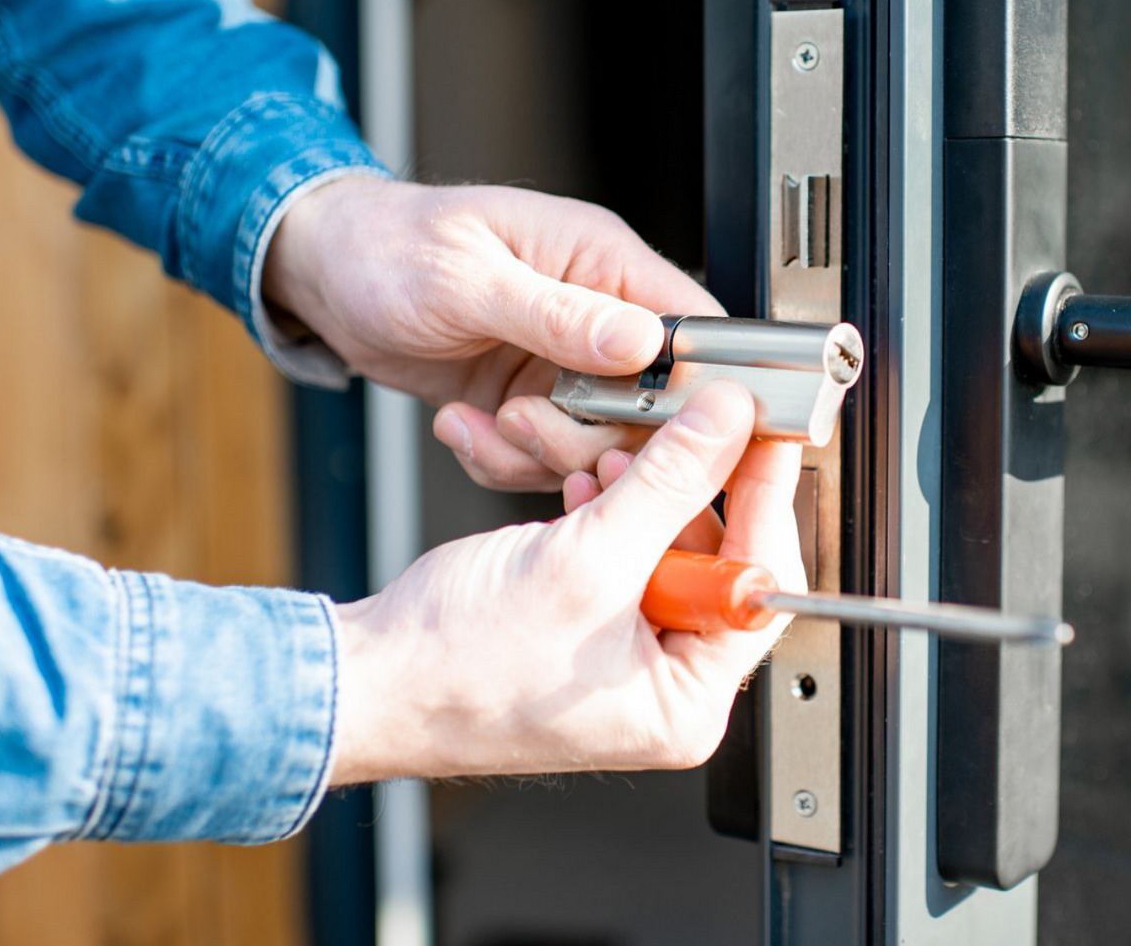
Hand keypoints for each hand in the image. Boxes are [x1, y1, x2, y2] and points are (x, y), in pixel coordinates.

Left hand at [266, 177, 722, 489]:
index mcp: (602, 260)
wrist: (323, 273)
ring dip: (536, 452)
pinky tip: (460, 425)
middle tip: (525, 424)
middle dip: (590, 435)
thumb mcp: (467, 278)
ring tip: (481, 424)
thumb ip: (558, 313)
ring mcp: (564, 364)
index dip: (693, 386)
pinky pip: (544, 457)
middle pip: (651, 405)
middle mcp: (595, 314)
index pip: (693, 327)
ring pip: (598, 443)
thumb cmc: (386, 245)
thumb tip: (643, 340)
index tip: (650, 426)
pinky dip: (500, 459)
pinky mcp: (529, 401)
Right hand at [328, 382, 805, 780]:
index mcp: (687, 703)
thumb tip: (728, 426)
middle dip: (688, 488)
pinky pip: (623, 554)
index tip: (766, 434)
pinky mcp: (588, 627)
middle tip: (690, 426)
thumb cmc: (455, 667)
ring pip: (666, 546)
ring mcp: (625, 657)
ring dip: (640, 491)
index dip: (765, 499)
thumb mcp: (586, 559)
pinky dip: (608, 511)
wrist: (365, 679)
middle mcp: (665, 687)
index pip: (761, 586)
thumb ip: (669, 483)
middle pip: (719, 559)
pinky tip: (585, 486)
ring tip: (611, 456)